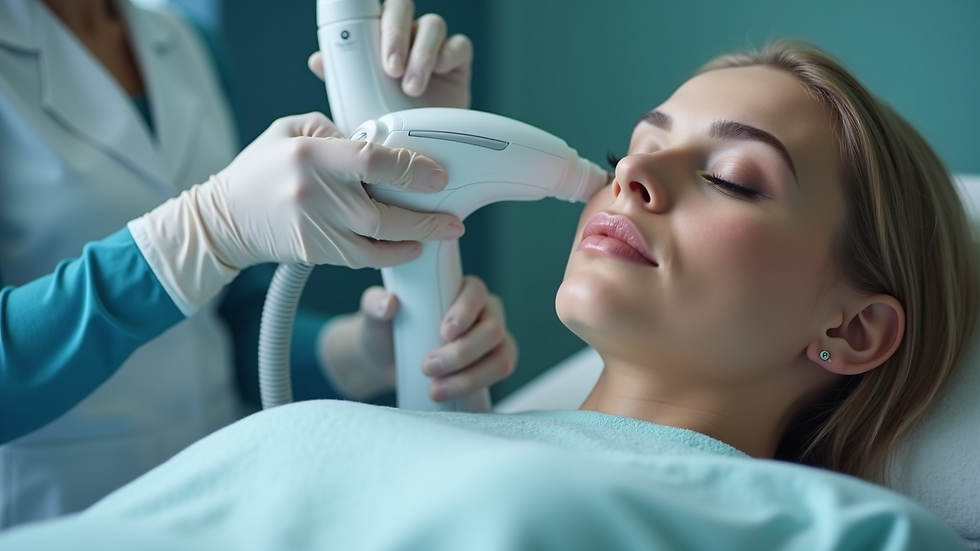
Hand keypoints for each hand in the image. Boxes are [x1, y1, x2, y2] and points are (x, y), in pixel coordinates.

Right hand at [129, 112, 463, 313]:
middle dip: (425, 218)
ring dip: (414, 241)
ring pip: (377, 242)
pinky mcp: (316, 253)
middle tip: (455, 219)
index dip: (411, 169)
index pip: (372, 161)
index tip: (438, 176)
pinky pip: (362, 258)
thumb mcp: (290, 130)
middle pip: (382, 212)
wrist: (224, 219)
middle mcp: (315, 195)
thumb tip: (379, 140)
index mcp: (310, 155)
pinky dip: (390, 256)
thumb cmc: (261, 168)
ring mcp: (315, 229)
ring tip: (442, 233)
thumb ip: (335, 131)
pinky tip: (411, 248)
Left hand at [308, 0, 472, 107]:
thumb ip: (341, 78)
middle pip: (401, 9)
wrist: (419, 149)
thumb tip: (316, 61)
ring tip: (413, 87)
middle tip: (391, 69)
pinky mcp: (457, 62)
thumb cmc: (387, 122)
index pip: (375, 13)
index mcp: (379, 39)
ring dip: (421, 53)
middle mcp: (406, 36)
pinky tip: (440, 72)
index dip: (373, 23)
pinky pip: (458, 45)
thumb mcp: (359, 103)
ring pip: (431, 25)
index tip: (366, 53)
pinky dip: (448, 55)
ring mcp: (433, 47)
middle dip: (395, 35)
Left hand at [320, 276, 516, 400]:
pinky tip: (451, 393)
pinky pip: (499, 373)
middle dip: (462, 353)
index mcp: (460, 289)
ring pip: (500, 356)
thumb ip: (374, 304)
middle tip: (427, 367)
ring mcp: (493, 340)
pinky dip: (477, 386)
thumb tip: (388, 303)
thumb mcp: (373, 315)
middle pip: (492, 329)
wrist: (384, 362)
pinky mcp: (492, 363)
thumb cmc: (384, 330)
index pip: (475, 292)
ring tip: (435, 390)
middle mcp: (483, 311)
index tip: (445, 332)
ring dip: (470, 377)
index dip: (466, 311)